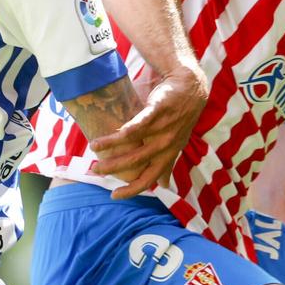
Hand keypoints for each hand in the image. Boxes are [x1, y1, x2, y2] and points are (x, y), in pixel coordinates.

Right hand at [89, 64, 206, 198]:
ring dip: (112, 144)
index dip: (131, 189)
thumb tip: (164, 186)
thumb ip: (168, 165)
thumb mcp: (176, 146)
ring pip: (134, 140)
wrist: (191, 89)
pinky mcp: (160, 108)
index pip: (148, 178)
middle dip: (114, 167)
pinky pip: (144, 120)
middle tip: (95, 169)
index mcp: (167, 155)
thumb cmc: (180, 120)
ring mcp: (163, 126)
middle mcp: (165, 144)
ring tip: (93, 146)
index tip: (113, 195)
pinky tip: (118, 131)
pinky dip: (131, 127)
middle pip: (136, 161)